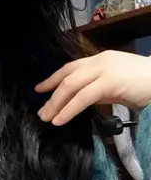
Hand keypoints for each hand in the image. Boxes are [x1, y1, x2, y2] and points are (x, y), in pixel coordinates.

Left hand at [35, 50, 150, 125]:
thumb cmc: (144, 84)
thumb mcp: (115, 85)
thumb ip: (97, 89)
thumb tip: (78, 100)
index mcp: (99, 60)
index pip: (70, 68)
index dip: (52, 78)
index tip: (39, 89)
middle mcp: (99, 61)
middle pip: (67, 78)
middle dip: (52, 96)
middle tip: (41, 112)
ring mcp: (104, 70)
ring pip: (71, 86)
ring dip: (56, 104)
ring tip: (47, 118)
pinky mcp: (110, 82)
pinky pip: (83, 97)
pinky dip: (69, 109)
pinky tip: (60, 119)